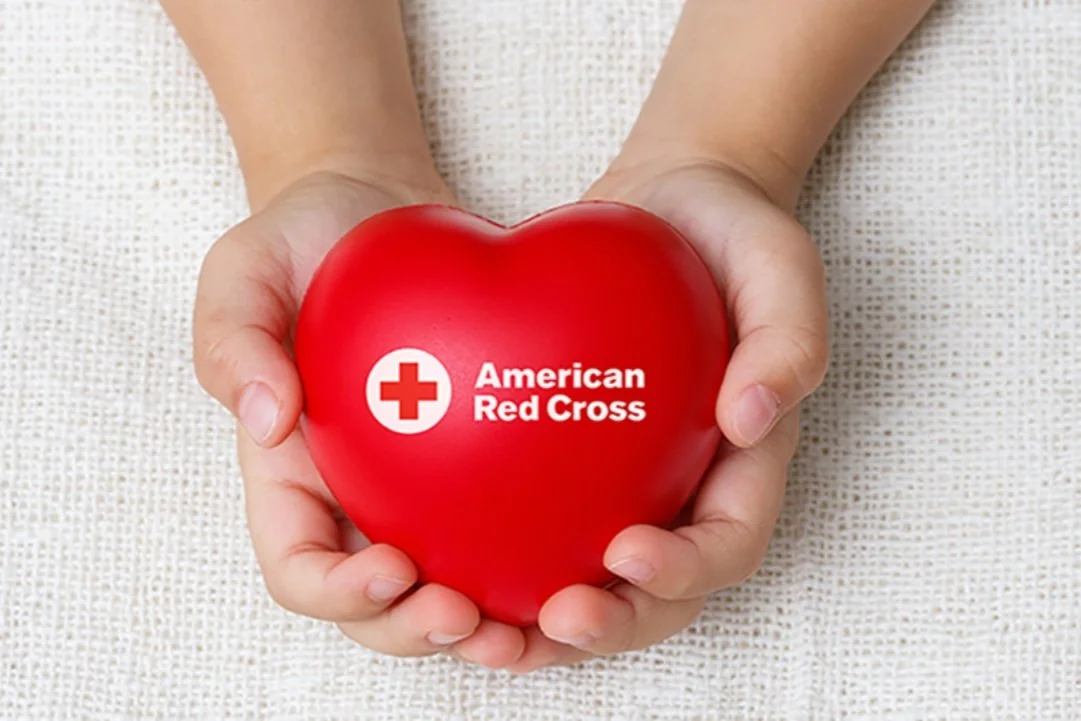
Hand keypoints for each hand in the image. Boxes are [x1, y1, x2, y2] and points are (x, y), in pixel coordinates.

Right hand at [192, 166, 524, 664]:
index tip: (392, 569)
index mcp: (291, 472)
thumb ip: (234, 337)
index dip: (339, 594)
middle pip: (379, 605)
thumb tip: (267, 418)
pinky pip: (502, 518)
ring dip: (483, 619)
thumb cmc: (301, 239)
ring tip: (531, 617)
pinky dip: (531, 554)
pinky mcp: (477, 456)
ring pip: (448, 580)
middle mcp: (355, 493)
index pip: (300, 567)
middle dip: (417, 628)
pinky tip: (584, 549)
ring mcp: (418, 481)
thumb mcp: (244, 269)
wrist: (380, 211)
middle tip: (470, 614)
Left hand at [499, 157, 828, 671]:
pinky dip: (500, 558)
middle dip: (610, 621)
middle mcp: (686, 485)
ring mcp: (628, 479)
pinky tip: (443, 564)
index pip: (726, 543)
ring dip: (544, 624)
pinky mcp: (571, 460)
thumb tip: (750, 422)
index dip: (684, 571)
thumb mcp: (779, 264)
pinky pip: (537, 522)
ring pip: (590, 576)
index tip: (627, 554)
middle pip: (655, 590)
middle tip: (554, 619)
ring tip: (487, 634)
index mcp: (744, 461)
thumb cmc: (732, 231)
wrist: (667, 205)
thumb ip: (787, 338)